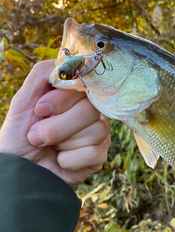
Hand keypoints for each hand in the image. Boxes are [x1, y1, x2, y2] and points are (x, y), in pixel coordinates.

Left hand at [0, 60, 110, 184]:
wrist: (18, 170)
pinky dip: (69, 160)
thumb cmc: (19, 135)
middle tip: (37, 135)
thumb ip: (44, 74)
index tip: (39, 110)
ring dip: (62, 143)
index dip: (62, 99)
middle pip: (90, 108)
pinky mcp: (99, 155)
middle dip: (57, 126)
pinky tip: (60, 160)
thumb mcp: (23, 100)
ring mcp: (97, 133)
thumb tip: (70, 61)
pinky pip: (93, 152)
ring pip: (95, 129)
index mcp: (74, 95)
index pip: (84, 85)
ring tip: (49, 147)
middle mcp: (90, 111)